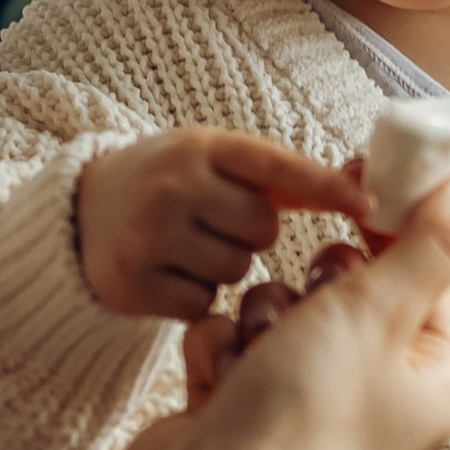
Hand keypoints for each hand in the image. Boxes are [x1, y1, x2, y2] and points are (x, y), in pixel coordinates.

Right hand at [77, 129, 351, 319]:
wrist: (81, 211)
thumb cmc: (173, 184)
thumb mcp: (218, 161)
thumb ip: (284, 178)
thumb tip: (364, 188)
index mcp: (205, 147)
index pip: (277, 166)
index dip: (326, 186)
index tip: (368, 203)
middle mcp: (174, 184)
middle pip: (262, 229)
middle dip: (252, 235)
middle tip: (217, 223)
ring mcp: (148, 234)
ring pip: (235, 269)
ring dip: (225, 267)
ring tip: (190, 247)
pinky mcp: (131, 282)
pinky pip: (200, 302)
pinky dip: (194, 296)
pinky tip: (169, 275)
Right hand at [107, 171, 449, 449]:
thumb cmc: (299, 417)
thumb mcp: (378, 310)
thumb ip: (431, 241)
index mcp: (426, 384)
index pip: (425, 278)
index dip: (394, 230)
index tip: (363, 187)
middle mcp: (373, 399)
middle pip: (349, 290)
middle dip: (315, 287)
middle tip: (312, 310)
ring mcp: (304, 408)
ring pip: (284, 309)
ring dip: (261, 318)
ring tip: (255, 360)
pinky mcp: (243, 410)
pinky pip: (236, 342)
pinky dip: (221, 352)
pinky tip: (218, 383)